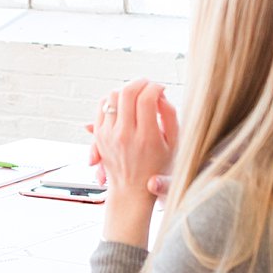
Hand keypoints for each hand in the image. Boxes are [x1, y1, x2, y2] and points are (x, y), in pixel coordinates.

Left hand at [94, 79, 177, 199]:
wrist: (131, 190)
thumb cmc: (157, 167)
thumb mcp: (173, 144)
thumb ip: (170, 116)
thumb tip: (160, 94)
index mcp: (147, 137)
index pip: (147, 98)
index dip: (155, 87)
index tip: (161, 88)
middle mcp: (125, 135)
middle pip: (128, 92)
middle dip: (141, 82)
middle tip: (149, 85)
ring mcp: (109, 134)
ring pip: (112, 95)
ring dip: (126, 89)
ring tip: (137, 94)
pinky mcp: (99, 135)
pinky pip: (102, 105)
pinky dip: (113, 99)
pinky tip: (124, 103)